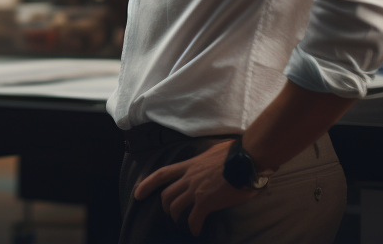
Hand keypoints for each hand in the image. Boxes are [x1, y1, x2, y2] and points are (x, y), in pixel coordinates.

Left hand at [133, 139, 257, 235]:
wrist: (245, 159)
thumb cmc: (235, 153)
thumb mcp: (213, 152)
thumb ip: (207, 158)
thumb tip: (212, 159)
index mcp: (189, 165)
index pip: (162, 174)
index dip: (147, 184)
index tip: (137, 194)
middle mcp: (189, 177)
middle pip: (167, 195)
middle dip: (165, 206)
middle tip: (170, 213)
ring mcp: (195, 190)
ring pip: (176, 207)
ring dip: (177, 217)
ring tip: (183, 223)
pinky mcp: (206, 201)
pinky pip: (194, 218)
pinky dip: (193, 227)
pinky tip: (196, 231)